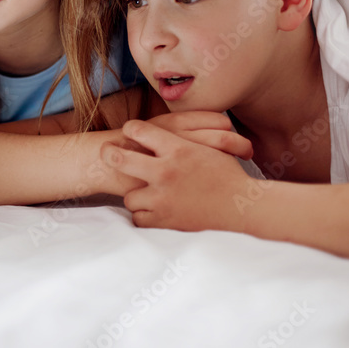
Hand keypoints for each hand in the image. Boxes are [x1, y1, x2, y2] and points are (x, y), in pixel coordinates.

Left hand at [101, 120, 251, 231]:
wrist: (242, 208)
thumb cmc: (227, 175)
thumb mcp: (209, 147)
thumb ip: (184, 137)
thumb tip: (165, 127)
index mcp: (178, 149)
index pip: (139, 131)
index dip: (130, 130)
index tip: (127, 132)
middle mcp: (166, 171)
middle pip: (120, 159)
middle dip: (109, 155)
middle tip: (106, 154)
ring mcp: (162, 198)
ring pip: (129, 197)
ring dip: (136, 196)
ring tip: (144, 194)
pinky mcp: (164, 221)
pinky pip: (139, 219)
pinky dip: (146, 216)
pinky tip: (154, 211)